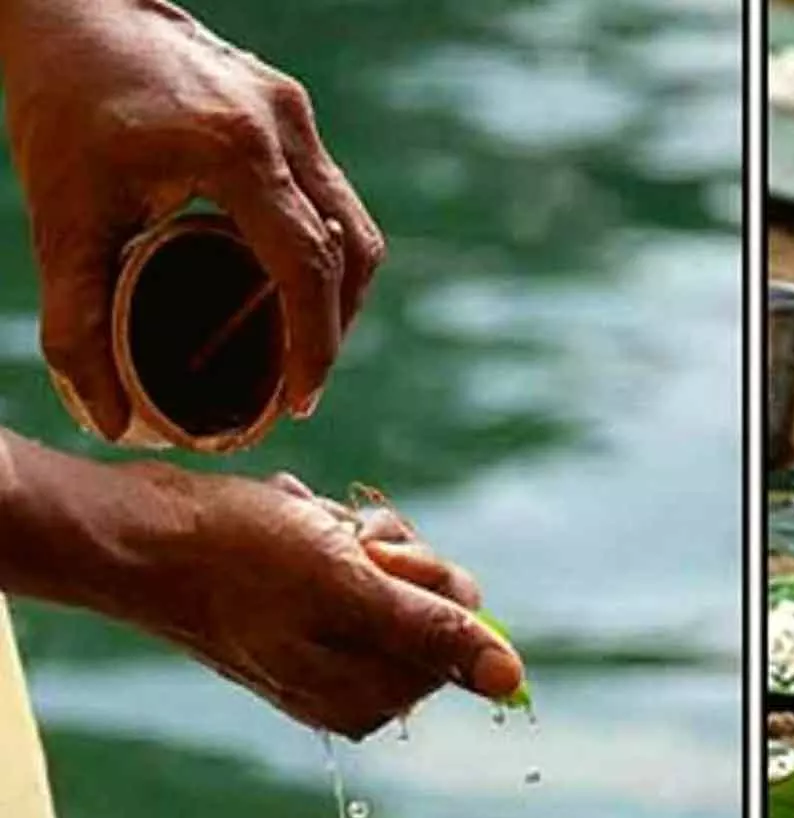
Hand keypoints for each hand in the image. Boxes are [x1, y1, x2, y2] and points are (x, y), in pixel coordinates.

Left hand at [1, 0, 384, 437]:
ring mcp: (295, 113)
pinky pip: (329, 194)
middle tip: (302, 381)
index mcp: (237, 151)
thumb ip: (77, 324)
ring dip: (339, 289)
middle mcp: (284, 127)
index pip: (308, 265)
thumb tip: (114, 421)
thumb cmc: (61, 106)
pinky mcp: (292, 108)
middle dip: (335, 325)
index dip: (315, 343)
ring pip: (353, 222)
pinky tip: (282, 278)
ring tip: (300, 339)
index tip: (301, 398)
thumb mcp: (61, 221)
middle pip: (351, 250)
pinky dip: (321, 248)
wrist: (72, 7)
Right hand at [111, 467, 520, 739]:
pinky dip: (325, 527)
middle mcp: (351, 678)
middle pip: (431, 597)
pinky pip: (346, 554)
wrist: (134, 533)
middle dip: (392, 552)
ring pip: (391, 566)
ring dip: (354, 532)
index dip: (427, 582)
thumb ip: (432, 636)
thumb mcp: (347, 588)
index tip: (375, 559)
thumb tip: (512, 683)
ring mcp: (322, 640)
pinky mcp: (299, 604)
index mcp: (367, 696)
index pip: (462, 632)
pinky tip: (286, 516)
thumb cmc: (235, 560)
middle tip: (337, 540)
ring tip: (301, 526)